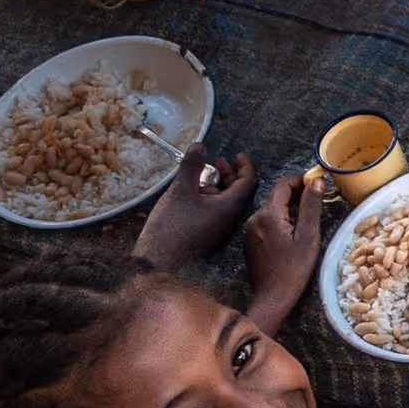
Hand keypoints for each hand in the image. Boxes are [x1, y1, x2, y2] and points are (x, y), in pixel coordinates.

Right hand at [132, 147, 257, 268]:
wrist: (158, 261)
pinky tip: (193, 194)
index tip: (238, 155)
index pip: (249, 181)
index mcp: (231, 207)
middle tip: (216, 161)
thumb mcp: (181, 190)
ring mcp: (222, 229)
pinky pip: (218, 213)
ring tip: (200, 175)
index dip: (245, 165)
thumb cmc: (171, 227)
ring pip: (227, 202)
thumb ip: (192, 166)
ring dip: (218, 185)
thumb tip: (199, 146)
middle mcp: (232, 220)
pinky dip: (211, 199)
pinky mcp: (210, 236)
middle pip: (240, 191)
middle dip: (230, 173)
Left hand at [241, 169, 325, 327]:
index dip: (301, 179)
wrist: (272, 297)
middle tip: (318, 198)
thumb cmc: (294, 269)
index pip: (283, 185)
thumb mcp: (308, 237)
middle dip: (297, 193)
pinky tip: (294, 230)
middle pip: (276, 196)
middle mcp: (254, 218)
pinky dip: (281, 219)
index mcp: (268, 215)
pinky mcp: (250, 240)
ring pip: (271, 209)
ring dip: (289, 207)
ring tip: (309, 214)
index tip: (317, 181)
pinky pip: (266, 222)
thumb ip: (311, 206)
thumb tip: (316, 180)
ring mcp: (250, 230)